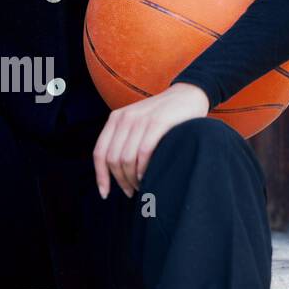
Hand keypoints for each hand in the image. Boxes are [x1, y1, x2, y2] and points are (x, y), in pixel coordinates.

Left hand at [92, 82, 210, 199]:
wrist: (189, 95)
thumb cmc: (163, 117)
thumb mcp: (138, 123)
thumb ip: (125, 141)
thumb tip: (115, 173)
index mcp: (116, 119)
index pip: (99, 153)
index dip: (100, 176)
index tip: (105, 194)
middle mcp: (125, 118)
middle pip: (113, 159)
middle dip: (120, 181)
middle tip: (131, 191)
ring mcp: (141, 119)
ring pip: (127, 158)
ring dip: (133, 178)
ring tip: (142, 186)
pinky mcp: (158, 122)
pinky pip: (144, 152)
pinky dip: (144, 169)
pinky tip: (148, 176)